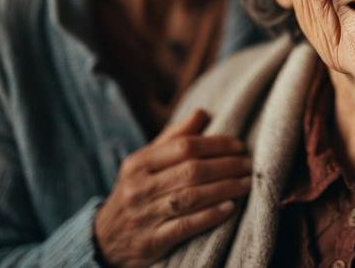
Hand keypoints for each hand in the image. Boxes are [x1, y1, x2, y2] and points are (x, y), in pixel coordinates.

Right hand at [94, 109, 250, 267]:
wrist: (105, 239)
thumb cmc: (135, 192)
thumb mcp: (144, 163)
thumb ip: (173, 138)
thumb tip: (203, 113)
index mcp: (138, 163)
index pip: (183, 146)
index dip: (215, 144)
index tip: (239, 145)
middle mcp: (139, 188)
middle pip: (191, 171)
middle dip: (226, 166)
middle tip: (249, 165)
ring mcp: (145, 216)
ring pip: (191, 197)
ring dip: (224, 189)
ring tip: (246, 184)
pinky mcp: (152, 241)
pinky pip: (186, 226)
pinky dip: (210, 215)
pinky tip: (229, 208)